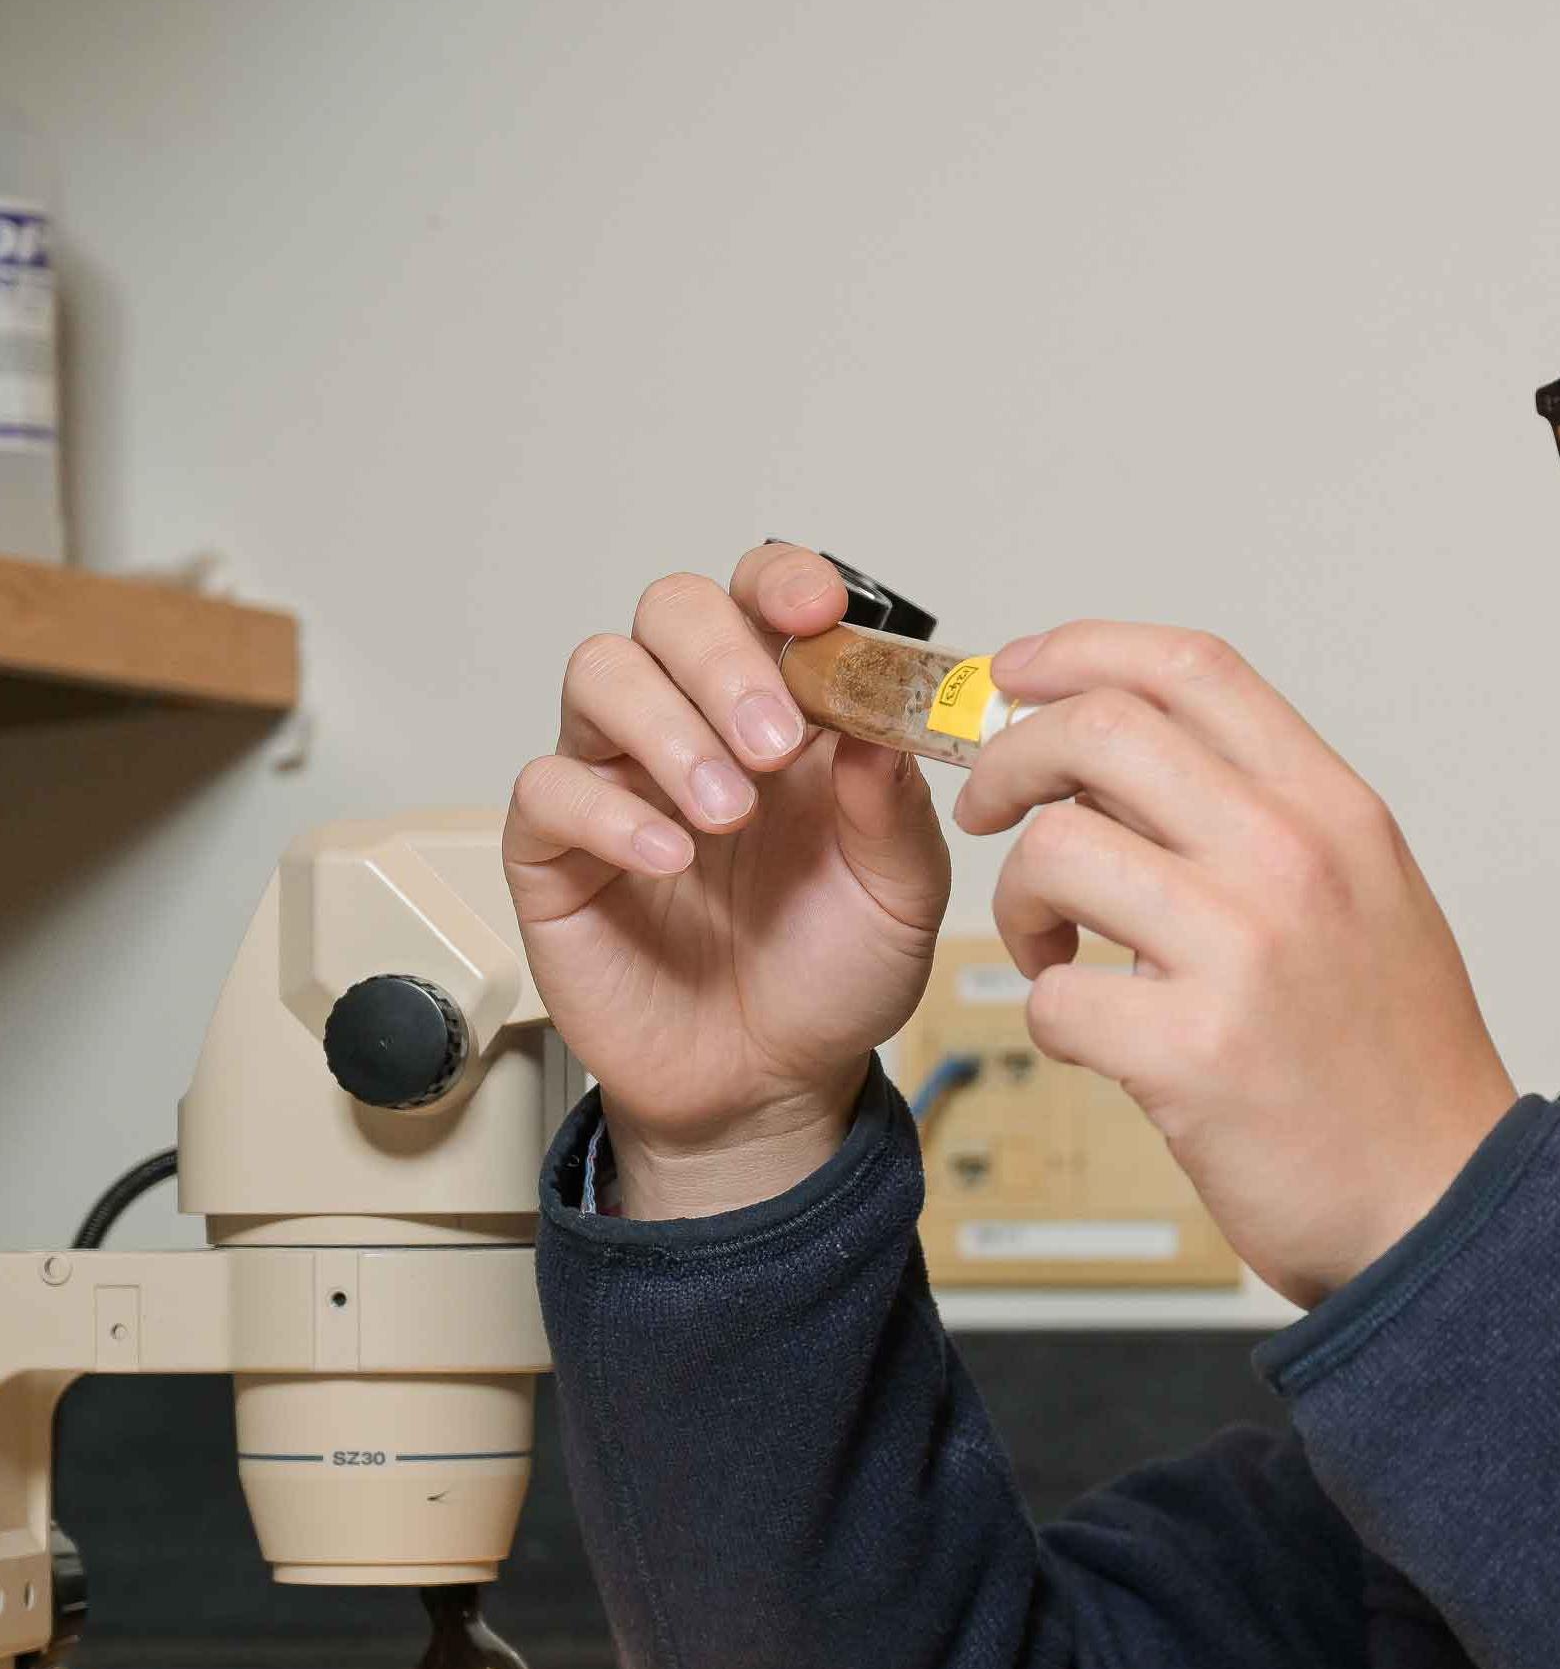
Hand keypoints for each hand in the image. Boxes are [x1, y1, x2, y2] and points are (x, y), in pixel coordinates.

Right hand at [505, 545, 951, 1216]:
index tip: (817, 610)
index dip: (784, 584)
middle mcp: (698, 726)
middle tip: (771, 742)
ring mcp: (621, 781)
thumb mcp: (901, 897)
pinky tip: (671, 860)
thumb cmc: (833, 976)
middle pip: (672, 614)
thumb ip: (892, 808)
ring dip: (668, 728)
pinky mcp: (556, 851)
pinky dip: (609, 813)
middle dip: (723, 657)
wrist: (771, 1084)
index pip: (766, 601)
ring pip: (600, 676)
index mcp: (789, 716)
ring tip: (727, 812)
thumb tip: (880, 720)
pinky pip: (549, 789)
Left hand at [952, 624, 1515, 1306]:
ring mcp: (1244, 952)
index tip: (1020, 675)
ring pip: (1055, 854)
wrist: (1445, 1201)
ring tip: (1053, 949)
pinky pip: (1052, 997)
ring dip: (1019, 901)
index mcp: (1335, 811)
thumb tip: (1120, 764)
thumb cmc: (1396, 1063)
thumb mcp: (1367, 895)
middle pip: (1099, 732)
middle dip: (1009, 759)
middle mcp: (1293, 859)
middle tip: (990, 810)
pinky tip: (1094, 1036)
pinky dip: (1049, 1016)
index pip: (1189, 668)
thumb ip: (1263, 818)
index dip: (1080, 651)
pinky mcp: (1193, 1053)